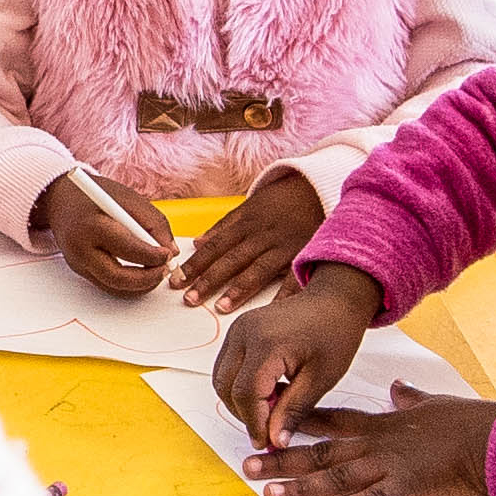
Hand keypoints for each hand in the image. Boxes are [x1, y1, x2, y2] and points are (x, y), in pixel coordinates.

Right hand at [31, 167, 175, 296]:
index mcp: (92, 226)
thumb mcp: (128, 198)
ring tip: (156, 273)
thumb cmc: (96, 195)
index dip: (152, 256)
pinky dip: (129, 285)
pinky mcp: (80, 271)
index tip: (168, 255)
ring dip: (140, 286)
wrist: (60, 198)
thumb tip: (171, 251)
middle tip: (164, 271)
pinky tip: (142, 275)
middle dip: (146, 279)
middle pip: (117, 277)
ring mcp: (78, 264)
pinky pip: (108, 286)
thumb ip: (153, 222)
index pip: (126, 249)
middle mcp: (80, 249)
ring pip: (114, 287)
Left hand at [178, 167, 324, 312]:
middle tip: (189, 300)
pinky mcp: (305, 252)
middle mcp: (262, 235)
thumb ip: (224, 226)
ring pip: (259, 268)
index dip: (195, 264)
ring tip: (221, 307)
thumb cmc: (280, 200)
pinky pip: (294, 275)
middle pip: (232, 259)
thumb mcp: (250, 206)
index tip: (176, 281)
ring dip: (239, 289)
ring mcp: (284, 244)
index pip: (215, 246)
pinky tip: (272, 310)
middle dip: (209, 280)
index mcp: (246, 224)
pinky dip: (285, 293)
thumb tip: (197, 243)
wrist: (319, 186)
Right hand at [211, 263, 381, 443]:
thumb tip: (275, 441)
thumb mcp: (321, 378)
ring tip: (272, 408)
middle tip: (269, 429)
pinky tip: (268, 391)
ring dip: (240, 401)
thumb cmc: (335, 332)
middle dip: (244, 414)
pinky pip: (227, 367)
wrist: (336, 299)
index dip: (254, 423)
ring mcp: (237, 330)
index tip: (268, 442)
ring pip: (222, 379)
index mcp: (266, 343)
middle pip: (226, 388)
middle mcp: (244, 333)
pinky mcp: (238, 331)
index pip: (246, 394)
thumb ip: (294, 410)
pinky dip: (240, 385)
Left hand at [245, 380, 495, 495]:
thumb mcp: (431, 401)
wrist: (492, 437)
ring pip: (335, 477)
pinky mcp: (406, 486)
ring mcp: (388, 465)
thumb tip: (397, 386)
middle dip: (282, 458)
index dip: (295, 422)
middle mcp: (375, 444)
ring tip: (270, 493)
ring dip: (300, 486)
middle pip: (319, 451)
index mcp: (379, 424)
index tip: (266, 422)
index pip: (329, 420)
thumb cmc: (466, 421)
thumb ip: (408, 396)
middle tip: (248, 465)